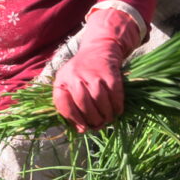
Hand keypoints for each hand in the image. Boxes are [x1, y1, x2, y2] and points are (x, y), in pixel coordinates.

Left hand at [52, 7, 141, 131]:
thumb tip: (82, 130)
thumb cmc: (82, 74)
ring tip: (108, 119)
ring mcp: (93, 72)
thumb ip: (72, 107)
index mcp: (62, 80)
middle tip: (99, 124)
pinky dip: (117, 105)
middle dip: (93, 118)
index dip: (74, 118)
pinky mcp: (110, 72)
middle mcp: (75, 75)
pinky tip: (117, 110)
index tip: (83, 127)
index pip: (64, 103)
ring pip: (99, 99)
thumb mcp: (70, 85)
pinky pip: (114, 93)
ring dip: (106, 114)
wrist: (99, 48)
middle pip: (83, 102)